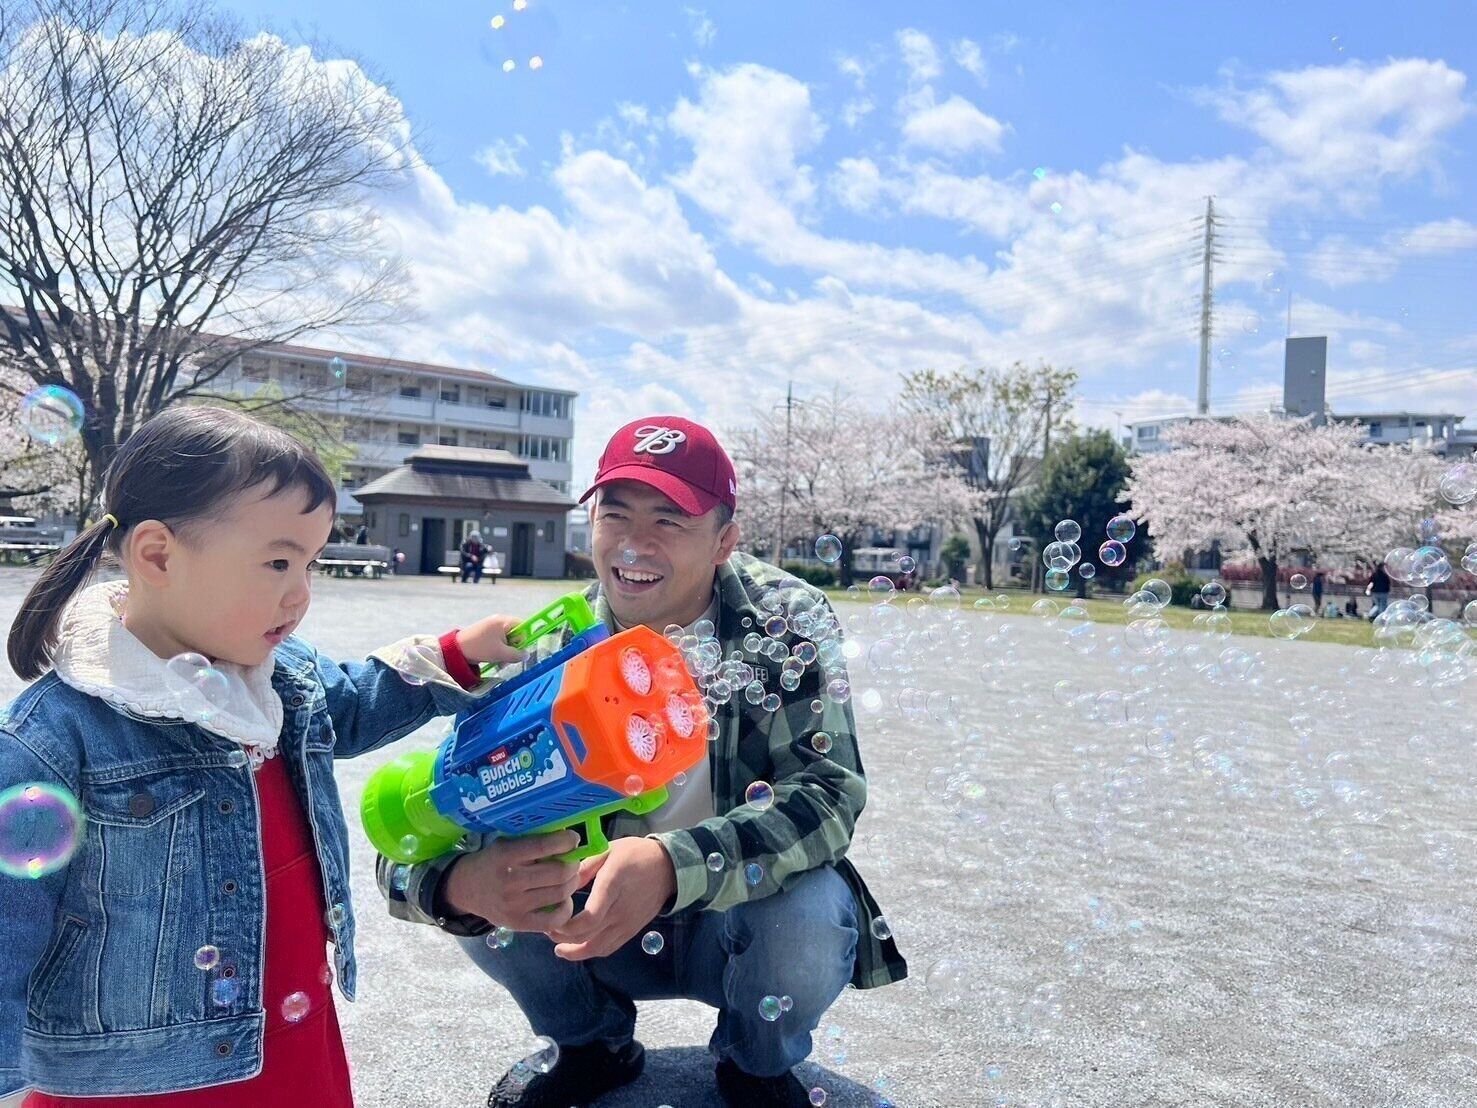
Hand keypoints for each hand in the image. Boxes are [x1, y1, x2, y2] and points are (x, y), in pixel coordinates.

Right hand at [441, 831, 600, 932]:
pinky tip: (562, 900)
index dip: (567, 841)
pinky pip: (553, 920)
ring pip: (561, 894)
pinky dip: (565, 909)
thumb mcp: (506, 843)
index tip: (573, 839)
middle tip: (571, 860)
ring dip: (571, 883)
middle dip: (572, 864)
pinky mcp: (517, 923)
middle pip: (559, 872)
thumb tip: (569, 838)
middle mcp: (510, 880)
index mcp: (506, 855)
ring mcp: (514, 905)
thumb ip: (533, 841)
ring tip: (567, 878)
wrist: (466, 888)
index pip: (545, 846)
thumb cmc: (493, 861)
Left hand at [456, 614, 527, 667]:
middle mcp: (498, 621)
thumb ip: (516, 655)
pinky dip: (498, 650)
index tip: (519, 651)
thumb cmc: (480, 648)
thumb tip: (526, 655)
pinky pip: (498, 641)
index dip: (524, 639)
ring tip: (499, 662)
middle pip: (515, 634)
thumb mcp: (500, 654)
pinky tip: (493, 659)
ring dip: (505, 652)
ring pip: (507, 640)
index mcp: (504, 621)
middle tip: (507, 660)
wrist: (455, 650)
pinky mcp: (485, 634)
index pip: (523, 626)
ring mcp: (491, 627)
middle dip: (513, 649)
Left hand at [548, 837, 676, 961]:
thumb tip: (563, 884)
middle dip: (563, 938)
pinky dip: (591, 951)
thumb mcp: (608, 850)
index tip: (552, 920)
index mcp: (613, 886)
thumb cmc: (635, 854)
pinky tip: (579, 947)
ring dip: (576, 952)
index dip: (567, 927)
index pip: (589, 918)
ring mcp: (628, 923)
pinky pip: (609, 948)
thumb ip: (584, 867)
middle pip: (589, 937)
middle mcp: (620, 910)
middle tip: (548, 930)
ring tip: (559, 947)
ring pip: (598, 948)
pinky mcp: (632, 930)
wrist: (668, 867)